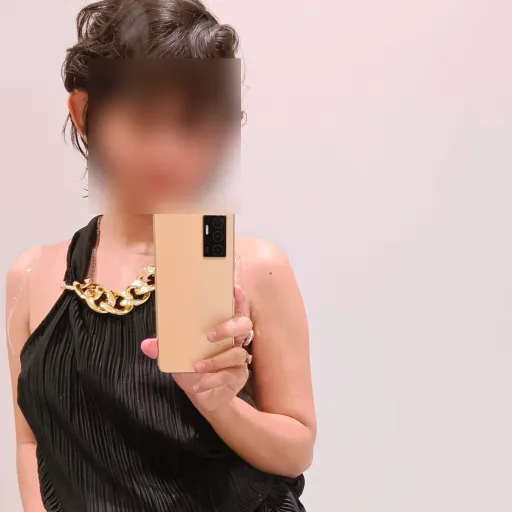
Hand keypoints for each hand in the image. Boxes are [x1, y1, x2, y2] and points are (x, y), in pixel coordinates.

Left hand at [141, 285, 253, 412]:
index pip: (235, 309)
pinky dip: (211, 380)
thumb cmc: (194, 368)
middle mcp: (235, 340)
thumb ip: (165, 348)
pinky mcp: (238, 376)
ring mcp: (239, 358)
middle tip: (208, 335)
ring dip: (215, 361)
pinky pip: (228, 375)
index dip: (238, 299)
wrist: (204, 397)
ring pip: (236, 354)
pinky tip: (199, 384)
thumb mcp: (177, 356)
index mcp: (223, 328)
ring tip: (197, 367)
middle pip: (244, 325)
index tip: (234, 289)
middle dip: (228, 327)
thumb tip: (146, 344)